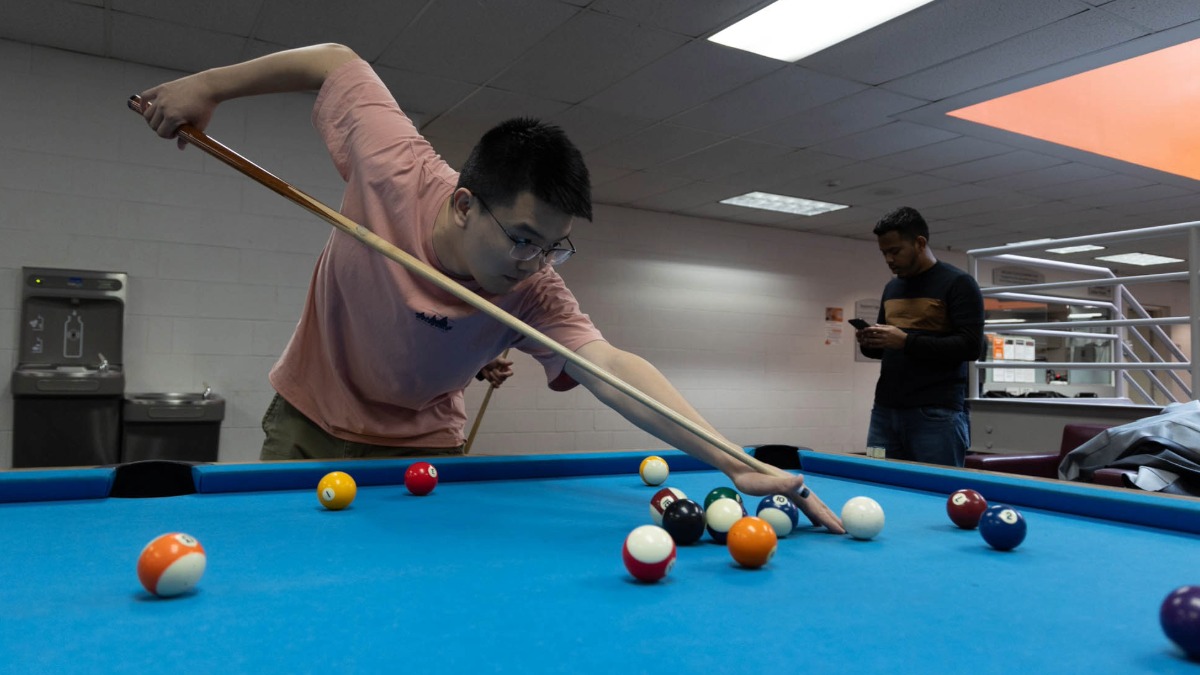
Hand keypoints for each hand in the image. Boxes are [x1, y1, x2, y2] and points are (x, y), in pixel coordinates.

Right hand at [137, 74, 217, 149]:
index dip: (168, 136)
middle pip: (153, 124)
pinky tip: (147, 108)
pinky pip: (145, 96)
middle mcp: (164, 107)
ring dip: (153, 119)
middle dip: (161, 128)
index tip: (175, 133)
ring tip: (162, 120)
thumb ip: (188, 137)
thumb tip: (181, 147)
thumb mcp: (199, 125)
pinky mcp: (161, 88)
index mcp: (172, 117)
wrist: (208, 87)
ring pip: (147, 113)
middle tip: (170, 127)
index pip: (161, 133)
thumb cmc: (206, 106)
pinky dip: (143, 103)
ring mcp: (161, 97)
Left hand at [477, 357, 513, 386]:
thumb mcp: (497, 360)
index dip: (507, 374)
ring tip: (490, 372)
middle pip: (504, 378)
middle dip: (498, 374)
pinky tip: (492, 382)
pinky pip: (497, 386)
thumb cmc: (491, 360)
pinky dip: (495, 385)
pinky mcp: (494, 382)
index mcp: (506, 368)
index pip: (510, 373)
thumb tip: (512, 362)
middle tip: (493, 369)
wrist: (483, 364)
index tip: (503, 374)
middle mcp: (504, 374)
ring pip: (500, 382)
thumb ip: (504, 362)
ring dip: (494, 378)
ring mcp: (499, 378)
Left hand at [728, 469, 844, 533]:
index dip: (828, 519)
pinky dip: (813, 514)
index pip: (815, 507)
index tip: (839, 529)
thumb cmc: (749, 478)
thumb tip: (802, 479)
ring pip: (813, 505)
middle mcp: (796, 487)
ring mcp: (792, 488)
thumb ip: (784, 483)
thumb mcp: (764, 482)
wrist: (741, 467)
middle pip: (818, 505)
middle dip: (832, 518)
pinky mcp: (787, 491)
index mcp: (794, 487)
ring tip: (834, 526)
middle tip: (844, 531)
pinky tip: (814, 520)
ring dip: (824, 516)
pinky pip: (804, 505)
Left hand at [859, 324, 906, 350]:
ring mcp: (884, 341)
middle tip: (860, 335)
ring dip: (866, 340)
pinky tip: (866, 345)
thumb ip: (882, 326)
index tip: (864, 329)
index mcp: (885, 330)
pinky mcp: (884, 346)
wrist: (904, 341)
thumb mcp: (891, 327)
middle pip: (872, 335)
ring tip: (861, 340)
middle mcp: (883, 335)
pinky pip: (875, 346)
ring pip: (872, 341)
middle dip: (865, 335)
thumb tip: (875, 325)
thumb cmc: (897, 333)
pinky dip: (870, 345)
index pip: (874, 329)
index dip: (868, 329)